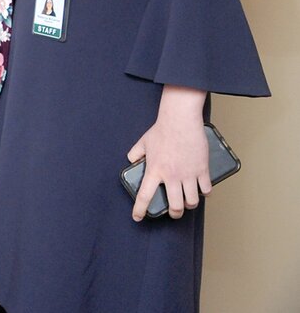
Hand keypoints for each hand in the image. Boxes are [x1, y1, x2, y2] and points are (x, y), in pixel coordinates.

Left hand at [127, 85, 209, 219]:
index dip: (140, 210)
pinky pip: (206, 189)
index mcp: (155, 170)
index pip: (144, 196)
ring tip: (187, 202)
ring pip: (192, 201)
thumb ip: (135, 153)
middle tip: (173, 212)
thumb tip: (131, 160)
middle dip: (174, 214)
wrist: (180, 121)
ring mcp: (188, 174)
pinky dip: (205, 193)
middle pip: (175, 206)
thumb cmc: (161, 130)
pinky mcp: (202, 170)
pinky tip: (202, 190)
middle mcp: (172, 176)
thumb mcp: (143, 142)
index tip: (137, 218)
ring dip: (189, 204)